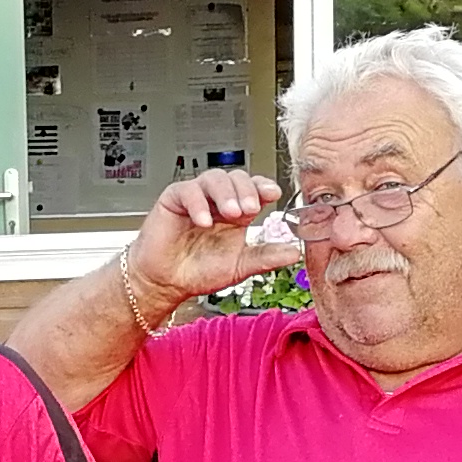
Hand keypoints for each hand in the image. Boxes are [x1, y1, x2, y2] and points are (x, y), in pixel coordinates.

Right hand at [123, 169, 295, 313]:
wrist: (166, 283)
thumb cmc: (198, 272)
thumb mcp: (239, 266)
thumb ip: (266, 257)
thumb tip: (294, 253)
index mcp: (237, 212)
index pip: (254, 189)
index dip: (264, 187)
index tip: (273, 194)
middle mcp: (218, 201)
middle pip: (237, 178)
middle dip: (246, 191)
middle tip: (250, 208)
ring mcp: (196, 197)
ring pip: (214, 178)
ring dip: (225, 193)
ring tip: (231, 213)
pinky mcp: (174, 199)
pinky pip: (188, 191)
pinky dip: (198, 203)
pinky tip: (205, 221)